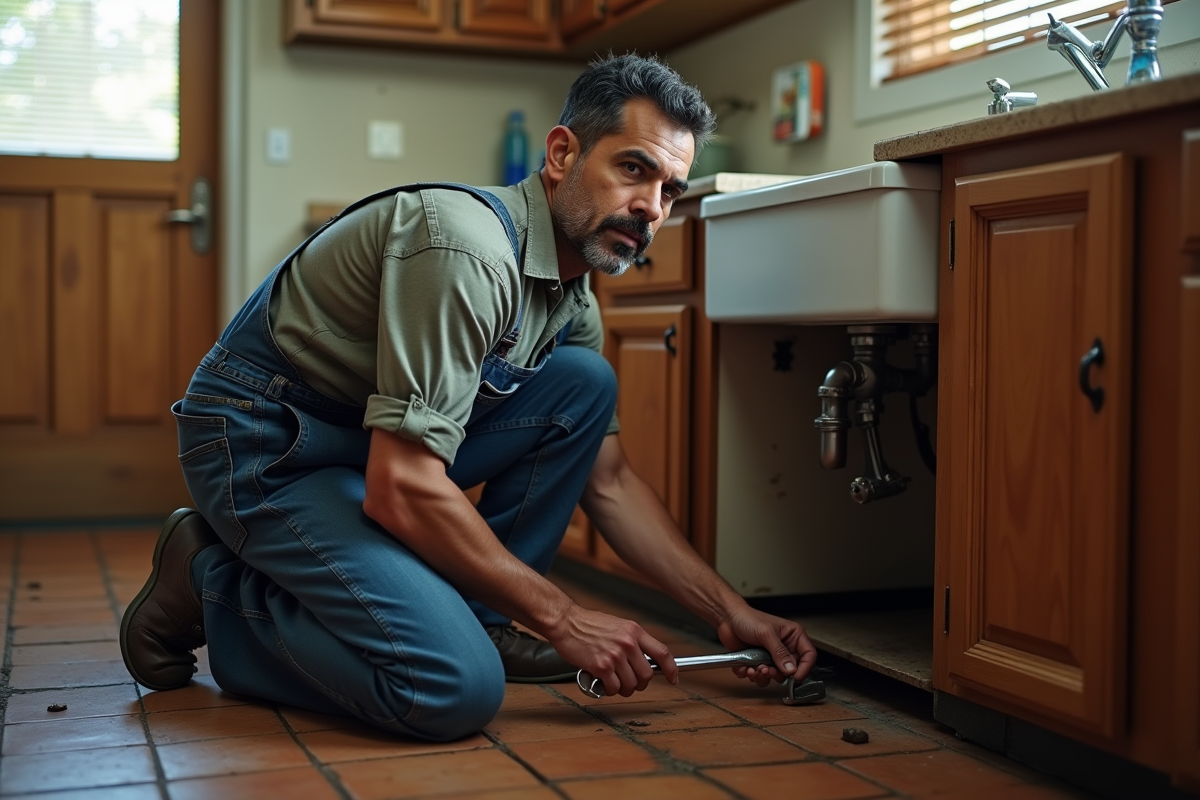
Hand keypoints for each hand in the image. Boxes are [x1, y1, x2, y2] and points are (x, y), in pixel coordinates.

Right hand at [546, 605, 676, 697]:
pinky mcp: (601, 666)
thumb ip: (633, 641)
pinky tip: (603, 682)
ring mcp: (615, 655)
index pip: (662, 652)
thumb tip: (644, 660)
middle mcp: (628, 643)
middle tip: (630, 683)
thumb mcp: (618, 626)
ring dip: (623, 689)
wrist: (566, 622)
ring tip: (613, 682)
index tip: (673, 678)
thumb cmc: (588, 625)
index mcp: (634, 631)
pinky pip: (614, 688)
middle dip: (640, 684)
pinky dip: (609, 690)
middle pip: (647, 675)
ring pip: (631, 684)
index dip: (672, 669)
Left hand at [716, 605, 816, 686]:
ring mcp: (771, 656)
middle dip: (777, 674)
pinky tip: (745, 667)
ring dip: (763, 676)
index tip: (795, 677)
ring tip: (754, 668)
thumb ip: (780, 652)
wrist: (728, 619)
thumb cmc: (748, 619)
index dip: (805, 668)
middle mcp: (784, 648)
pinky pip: (759, 676)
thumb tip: (791, 670)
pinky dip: (751, 675)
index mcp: (793, 636)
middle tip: (767, 670)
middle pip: (791, 670)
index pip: (809, 655)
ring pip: (775, 676)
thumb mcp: (766, 634)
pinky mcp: (758, 662)